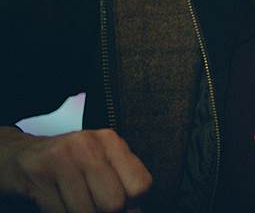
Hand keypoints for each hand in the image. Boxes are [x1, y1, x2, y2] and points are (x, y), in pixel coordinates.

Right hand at [0, 127, 151, 211]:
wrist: (22, 156)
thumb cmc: (68, 162)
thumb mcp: (101, 163)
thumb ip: (122, 181)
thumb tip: (135, 210)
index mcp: (111, 141)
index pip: (140, 184)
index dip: (133, 204)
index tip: (123, 206)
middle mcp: (88, 145)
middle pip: (114, 202)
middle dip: (105, 212)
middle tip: (95, 206)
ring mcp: (62, 157)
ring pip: (87, 212)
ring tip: (74, 202)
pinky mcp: (39, 173)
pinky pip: (60, 212)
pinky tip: (59, 202)